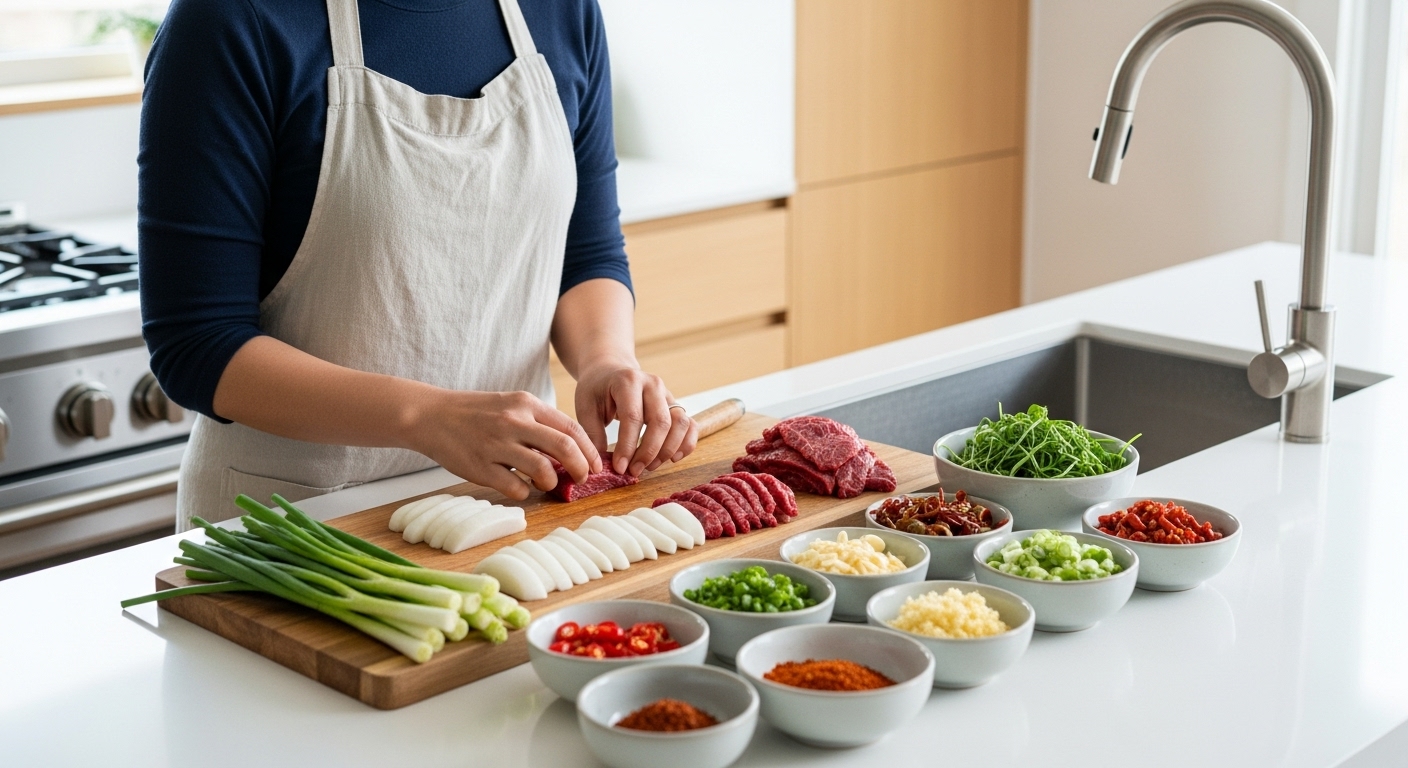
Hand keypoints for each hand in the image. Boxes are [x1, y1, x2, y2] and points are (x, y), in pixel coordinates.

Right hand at [406, 389, 599, 500]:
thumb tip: (570, 449)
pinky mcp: (480, 467)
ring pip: (542, 470)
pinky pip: (515, 487)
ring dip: (551, 482)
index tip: (596, 465)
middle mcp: (514, 421)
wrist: (431, 415)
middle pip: (564, 447)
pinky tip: (520, 487)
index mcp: (525, 404)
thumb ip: (538, 423)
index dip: (589, 450)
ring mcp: (496, 445)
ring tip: (546, 483)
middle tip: (582, 479)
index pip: (571, 428)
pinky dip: (524, 491)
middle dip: (581, 468)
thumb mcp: (510, 404)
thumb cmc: (475, 413)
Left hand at [574, 362, 698, 475]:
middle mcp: (653, 384)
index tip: (620, 468)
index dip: (628, 446)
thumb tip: (601, 465)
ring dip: (668, 450)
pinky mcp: (675, 405)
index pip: (633, 417)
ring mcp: (667, 394)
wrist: (610, 371)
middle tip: (634, 471)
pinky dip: (686, 444)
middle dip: (648, 452)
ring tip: (649, 466)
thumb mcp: (586, 408)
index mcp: (628, 381)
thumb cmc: (596, 390)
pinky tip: (672, 458)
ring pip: (680, 423)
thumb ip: (593, 434)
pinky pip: (690, 425)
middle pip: (661, 422)